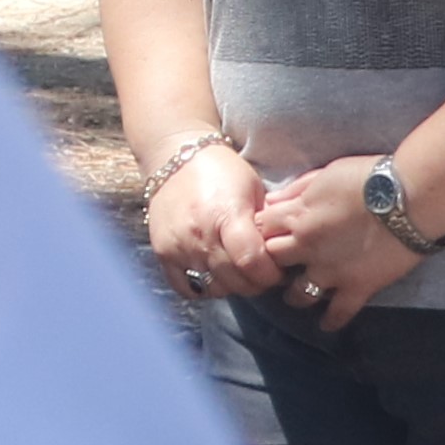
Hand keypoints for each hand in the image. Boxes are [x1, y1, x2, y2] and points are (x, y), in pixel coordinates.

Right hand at [143, 142, 282, 300]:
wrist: (175, 157)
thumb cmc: (222, 171)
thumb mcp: (253, 190)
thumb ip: (265, 225)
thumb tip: (282, 254)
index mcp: (226, 215)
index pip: (252, 262)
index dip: (271, 274)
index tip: (278, 271)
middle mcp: (199, 235)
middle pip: (234, 281)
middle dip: (255, 283)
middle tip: (262, 273)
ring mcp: (178, 246)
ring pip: (213, 287)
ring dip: (231, 286)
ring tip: (238, 271)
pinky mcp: (162, 253)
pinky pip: (185, 287)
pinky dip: (203, 287)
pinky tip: (214, 274)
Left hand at [249, 157, 419, 334]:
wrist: (409, 198)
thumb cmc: (369, 177)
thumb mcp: (326, 174)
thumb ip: (297, 189)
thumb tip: (274, 202)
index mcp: (298, 215)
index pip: (263, 227)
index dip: (264, 229)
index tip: (269, 232)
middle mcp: (308, 247)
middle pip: (273, 260)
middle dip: (273, 261)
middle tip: (279, 264)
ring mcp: (331, 271)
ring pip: (297, 293)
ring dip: (294, 295)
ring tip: (296, 295)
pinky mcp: (358, 287)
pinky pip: (338, 312)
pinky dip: (331, 321)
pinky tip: (326, 325)